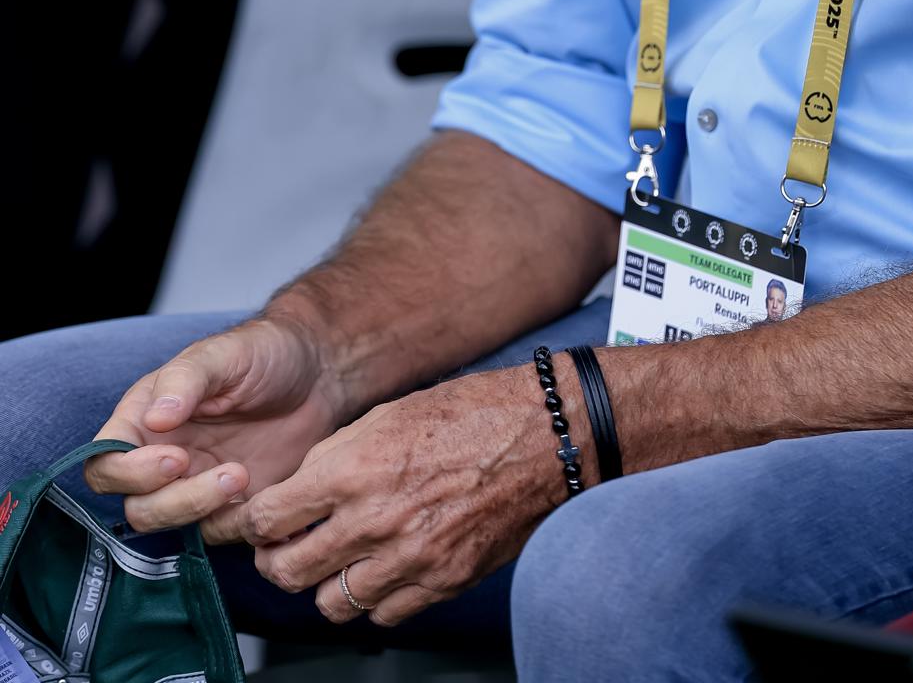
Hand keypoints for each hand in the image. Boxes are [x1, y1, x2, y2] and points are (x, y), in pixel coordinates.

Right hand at [85, 314, 346, 543]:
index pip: (106, 463)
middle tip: (222, 471)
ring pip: (172, 526)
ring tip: (243, 474)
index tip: (174, 458)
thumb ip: (186, 379)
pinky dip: (232, 522)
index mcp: (145, 418)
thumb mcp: (223, 354)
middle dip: (173, 500)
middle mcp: (161, 457)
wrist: (317, 373)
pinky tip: (258, 490)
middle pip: (137, 506)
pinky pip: (214, 534)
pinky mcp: (228, 505)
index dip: (128, 473)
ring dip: (203, 509)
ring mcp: (193, 484)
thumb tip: (154, 418)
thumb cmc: (263, 352)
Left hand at [245, 363, 567, 626]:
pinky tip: (382, 570)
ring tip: (337, 561)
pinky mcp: (442, 582)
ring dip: (325, 584)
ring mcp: (410, 558)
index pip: (269, 519)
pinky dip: (374, 599)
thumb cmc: (471, 413)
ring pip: (330, 603)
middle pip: (289, 572)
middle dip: (276, 562)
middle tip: (285, 549)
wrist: (542, 436)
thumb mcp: (389, 413)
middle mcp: (375, 520)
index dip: (255, 523)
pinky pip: (382, 614)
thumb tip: (302, 487)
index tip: (261, 522)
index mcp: (355, 470)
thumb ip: (338, 454)